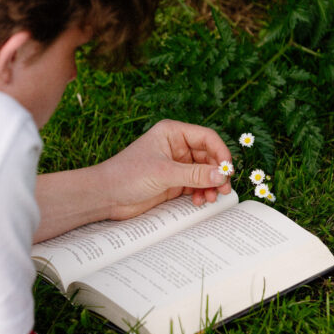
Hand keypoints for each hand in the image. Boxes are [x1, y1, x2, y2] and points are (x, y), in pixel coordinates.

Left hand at [98, 119, 232, 220]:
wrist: (105, 196)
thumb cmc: (126, 175)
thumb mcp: (163, 173)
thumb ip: (194, 174)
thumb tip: (222, 175)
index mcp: (173, 133)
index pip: (207, 138)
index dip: (221, 153)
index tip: (228, 170)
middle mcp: (176, 147)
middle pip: (209, 157)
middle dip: (217, 173)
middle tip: (224, 189)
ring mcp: (175, 165)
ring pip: (204, 173)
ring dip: (210, 185)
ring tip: (210, 198)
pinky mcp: (173, 182)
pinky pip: (195, 185)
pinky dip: (201, 192)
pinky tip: (198, 201)